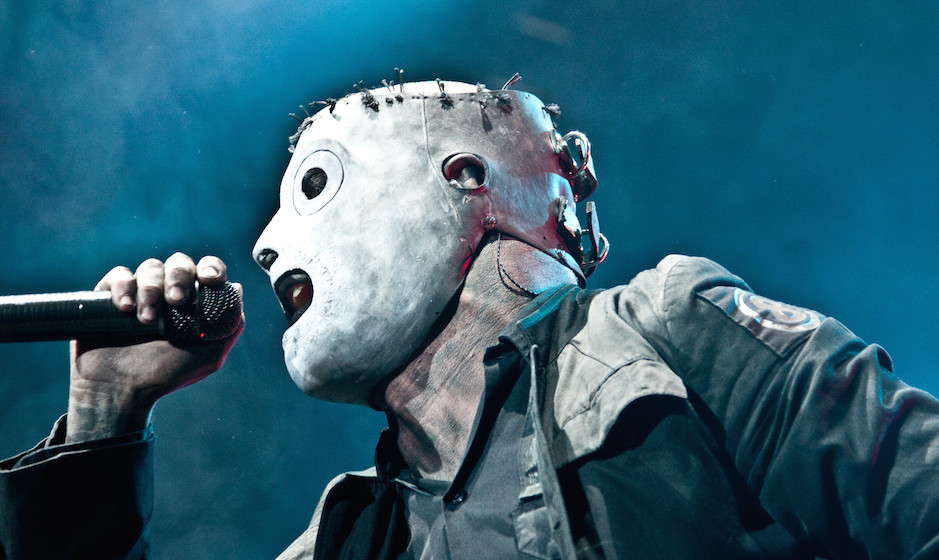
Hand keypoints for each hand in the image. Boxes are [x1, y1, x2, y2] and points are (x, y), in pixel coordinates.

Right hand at [66, 253, 243, 442]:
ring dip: (151, 289)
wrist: (119, 390)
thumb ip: (229, 327)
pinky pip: (118, 275)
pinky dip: (123, 286)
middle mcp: (167, 294)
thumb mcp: (208, 357)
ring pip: (150, 267)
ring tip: (147, 320)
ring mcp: (138, 293)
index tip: (209, 279)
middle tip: (176, 300)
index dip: (211, 267)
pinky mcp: (108, 296)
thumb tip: (237, 290)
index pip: (206, 271)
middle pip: (179, 263)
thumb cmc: (164, 375)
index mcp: (192, 304)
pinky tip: (124, 308)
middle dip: (179, 277)